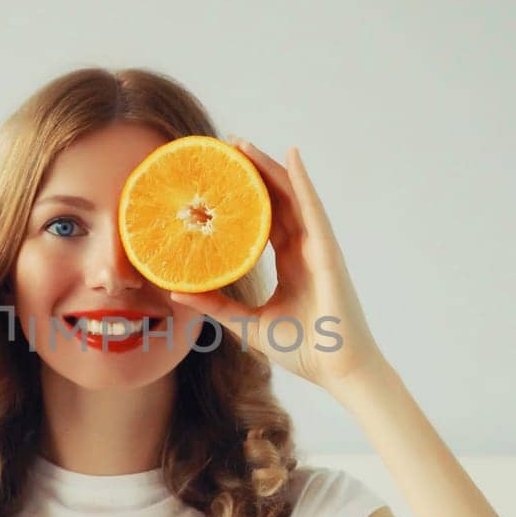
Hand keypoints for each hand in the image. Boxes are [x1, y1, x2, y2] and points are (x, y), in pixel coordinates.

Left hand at [168, 140, 384, 391]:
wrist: (339, 372)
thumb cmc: (305, 350)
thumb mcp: (247, 323)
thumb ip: (216, 305)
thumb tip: (176, 291)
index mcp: (290, 263)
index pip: (264, 219)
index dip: (243, 197)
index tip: (218, 178)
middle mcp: (304, 249)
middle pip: (276, 200)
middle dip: (252, 172)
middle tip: (224, 148)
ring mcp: (318, 248)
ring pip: (291, 196)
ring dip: (269, 168)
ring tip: (243, 144)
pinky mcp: (328, 252)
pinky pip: (313, 210)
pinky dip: (302, 182)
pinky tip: (290, 157)